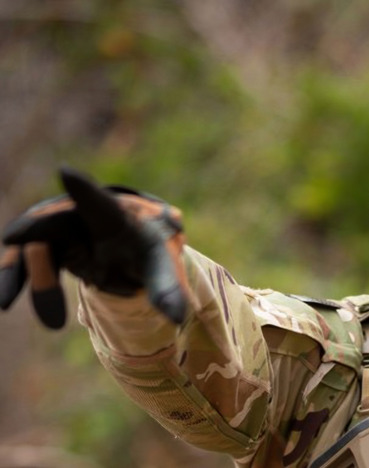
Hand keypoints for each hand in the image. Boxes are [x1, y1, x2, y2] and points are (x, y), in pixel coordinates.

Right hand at [0, 168, 188, 328]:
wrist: (132, 248)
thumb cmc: (149, 249)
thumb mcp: (161, 267)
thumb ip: (167, 289)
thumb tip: (178, 317)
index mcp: (114, 215)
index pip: (99, 201)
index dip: (83, 188)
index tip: (66, 172)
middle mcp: (81, 216)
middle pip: (52, 220)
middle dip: (31, 228)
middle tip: (11, 238)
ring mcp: (60, 230)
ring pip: (31, 244)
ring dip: (16, 269)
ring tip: (4, 300)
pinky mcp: (48, 246)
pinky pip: (26, 262)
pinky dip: (15, 280)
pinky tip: (5, 302)